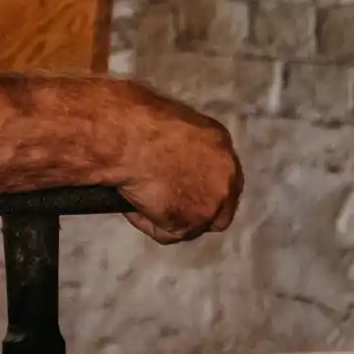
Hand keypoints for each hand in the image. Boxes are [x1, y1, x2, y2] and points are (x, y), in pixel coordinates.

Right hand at [111, 83, 242, 244]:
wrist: (127, 139)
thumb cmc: (138, 120)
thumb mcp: (172, 122)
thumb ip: (183, 144)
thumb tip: (170, 156)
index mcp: (220, 143)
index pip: (222, 173)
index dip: (205, 183)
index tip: (185, 184)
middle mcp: (225, 175)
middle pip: (221, 204)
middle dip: (198, 207)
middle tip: (169, 203)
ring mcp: (210, 204)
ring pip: (194, 224)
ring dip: (170, 217)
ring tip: (139, 201)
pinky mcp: (188, 225)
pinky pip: (166, 233)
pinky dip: (146, 222)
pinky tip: (130, 207)